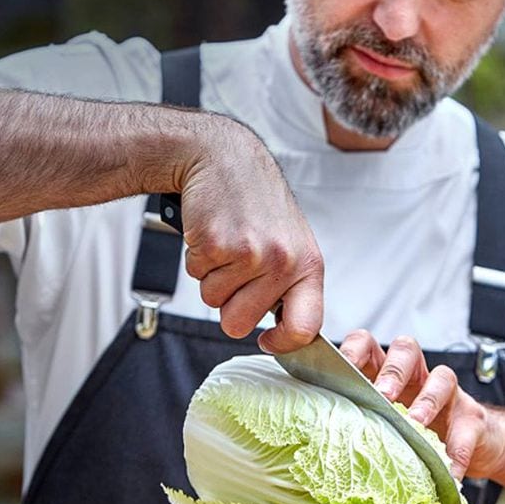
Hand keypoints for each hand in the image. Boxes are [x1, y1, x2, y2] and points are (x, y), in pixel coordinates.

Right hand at [175, 114, 323, 352]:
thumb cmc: (256, 203)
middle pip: (239, 324)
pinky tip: (212, 232)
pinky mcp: (216, 244)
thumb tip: (286, 333)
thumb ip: (290, 285)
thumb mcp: (291, 242)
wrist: (225, 158)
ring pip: (213, 302)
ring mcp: (250, 254)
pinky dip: (196, 258)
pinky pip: (195, 275)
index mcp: (309, 265)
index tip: (267, 341)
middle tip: (236, 268)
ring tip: (226, 243)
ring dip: (212, 277)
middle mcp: (283, 261)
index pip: (305, 327)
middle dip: (228, 304)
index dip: (283, 344)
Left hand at [339, 330, 504, 479]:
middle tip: (382, 395)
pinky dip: (458, 447)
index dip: (355, 350)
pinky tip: (450, 466)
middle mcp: (416, 376)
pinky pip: (468, 424)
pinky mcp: (471, 415)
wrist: (470, 446)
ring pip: (441, 375)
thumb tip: (319, 442)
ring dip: (427, 399)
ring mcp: (447, 393)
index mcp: (386, 373)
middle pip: (406, 350)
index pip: (368, 346)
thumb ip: (360, 424)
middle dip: (393, 371)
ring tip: (416, 422)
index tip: (340, 367)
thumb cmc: (413, 434)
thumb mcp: (383, 426)